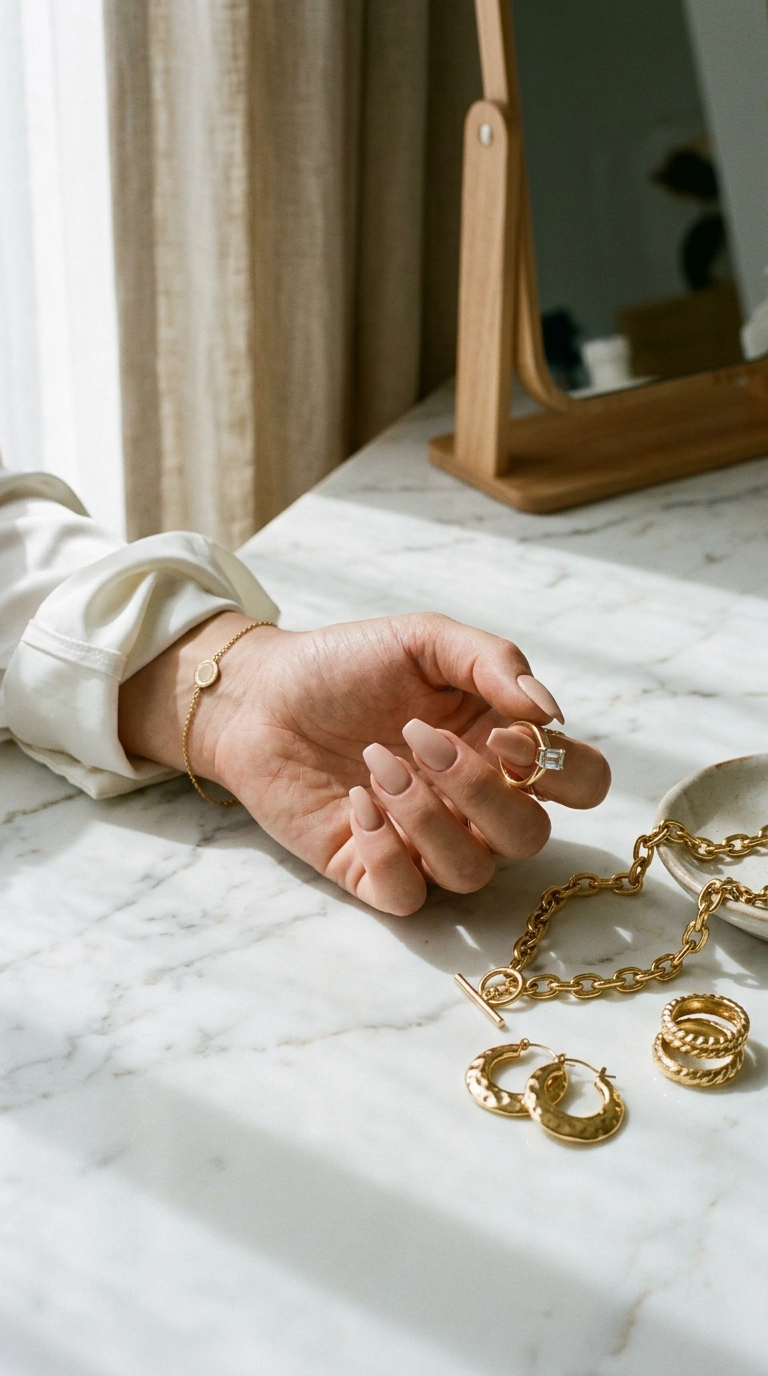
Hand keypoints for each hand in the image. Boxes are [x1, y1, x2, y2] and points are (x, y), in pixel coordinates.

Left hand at [118, 611, 609, 914]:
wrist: (260, 692)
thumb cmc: (347, 666)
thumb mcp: (424, 640)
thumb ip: (494, 661)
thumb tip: (547, 711)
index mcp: (501, 748)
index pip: (582, 783)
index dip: (562, 771)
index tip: (503, 734)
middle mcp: (473, 804)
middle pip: (531, 839)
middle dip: (481, 791)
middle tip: (420, 739)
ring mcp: (425, 843)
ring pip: (471, 873)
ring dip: (428, 816)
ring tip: (376, 762)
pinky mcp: (371, 871)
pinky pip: (408, 894)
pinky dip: (388, 850)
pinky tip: (356, 800)